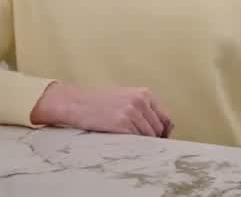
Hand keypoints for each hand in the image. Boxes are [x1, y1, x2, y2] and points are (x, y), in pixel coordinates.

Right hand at [30, 82, 172, 137]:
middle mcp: (140, 101)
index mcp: (144, 94)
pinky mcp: (121, 124)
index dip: (164, 132)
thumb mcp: (125, 98)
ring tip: (131, 144)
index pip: (166, 118)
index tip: (160, 140)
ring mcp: (131, 112)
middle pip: (158, 129)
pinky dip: (134, 145)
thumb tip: (162, 128)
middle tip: (144, 145)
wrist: (75, 103)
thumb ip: (143, 108)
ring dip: (142, 143)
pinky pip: (136, 140)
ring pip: (148, 137)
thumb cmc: (98, 102)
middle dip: (153, 139)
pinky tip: (125, 144)